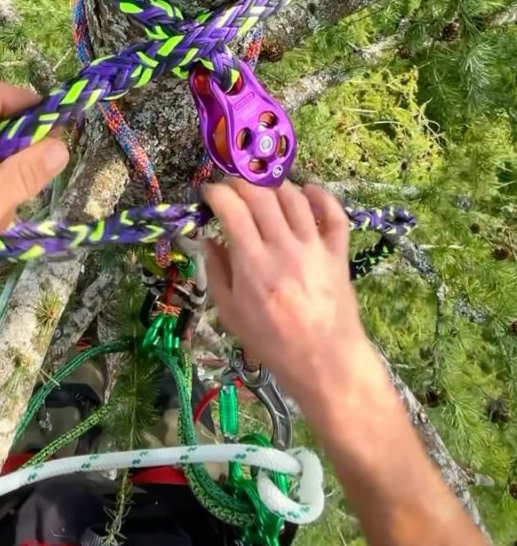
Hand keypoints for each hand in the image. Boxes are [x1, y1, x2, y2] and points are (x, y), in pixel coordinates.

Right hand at [204, 179, 376, 435]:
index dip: (216, 193)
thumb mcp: (230, 314)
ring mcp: (314, 248)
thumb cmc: (272, 343)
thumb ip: (216, 272)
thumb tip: (207, 239)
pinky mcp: (338, 252)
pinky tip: (306, 190)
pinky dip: (320, 195)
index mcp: (254, 266)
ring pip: (294, 197)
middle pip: (261, 196)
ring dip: (274, 185)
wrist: (325, 362)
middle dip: (240, 183)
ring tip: (262, 190)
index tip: (208, 193)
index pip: (233, 210)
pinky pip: (334, 214)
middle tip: (230, 188)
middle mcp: (284, 249)